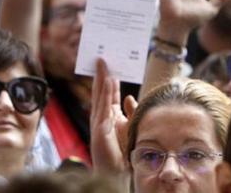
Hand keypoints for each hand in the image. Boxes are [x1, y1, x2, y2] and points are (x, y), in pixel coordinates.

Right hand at [90, 58, 135, 173]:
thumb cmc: (124, 152)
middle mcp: (101, 118)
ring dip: (101, 80)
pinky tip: (109, 81)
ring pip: (99, 97)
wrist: (118, 172)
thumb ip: (131, 112)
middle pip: (100, 92)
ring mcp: (99, 123)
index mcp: (108, 117)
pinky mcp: (100, 129)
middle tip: (102, 58)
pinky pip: (103, 107)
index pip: (107, 95)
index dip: (107, 80)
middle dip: (101, 75)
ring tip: (103, 64)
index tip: (108, 66)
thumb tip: (130, 97)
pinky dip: (105, 93)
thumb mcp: (130, 126)